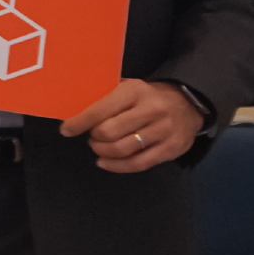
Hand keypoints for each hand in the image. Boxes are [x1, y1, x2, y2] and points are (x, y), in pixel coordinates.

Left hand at [63, 77, 206, 173]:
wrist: (188, 104)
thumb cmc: (146, 97)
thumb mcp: (127, 87)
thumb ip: (103, 96)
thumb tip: (72, 107)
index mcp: (135, 91)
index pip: (100, 110)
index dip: (79, 122)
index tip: (66, 129)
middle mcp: (152, 109)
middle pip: (109, 132)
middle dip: (94, 138)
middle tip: (92, 136)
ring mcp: (164, 130)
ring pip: (122, 150)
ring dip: (102, 152)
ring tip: (99, 147)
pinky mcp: (171, 148)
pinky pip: (138, 164)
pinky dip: (116, 166)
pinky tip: (105, 162)